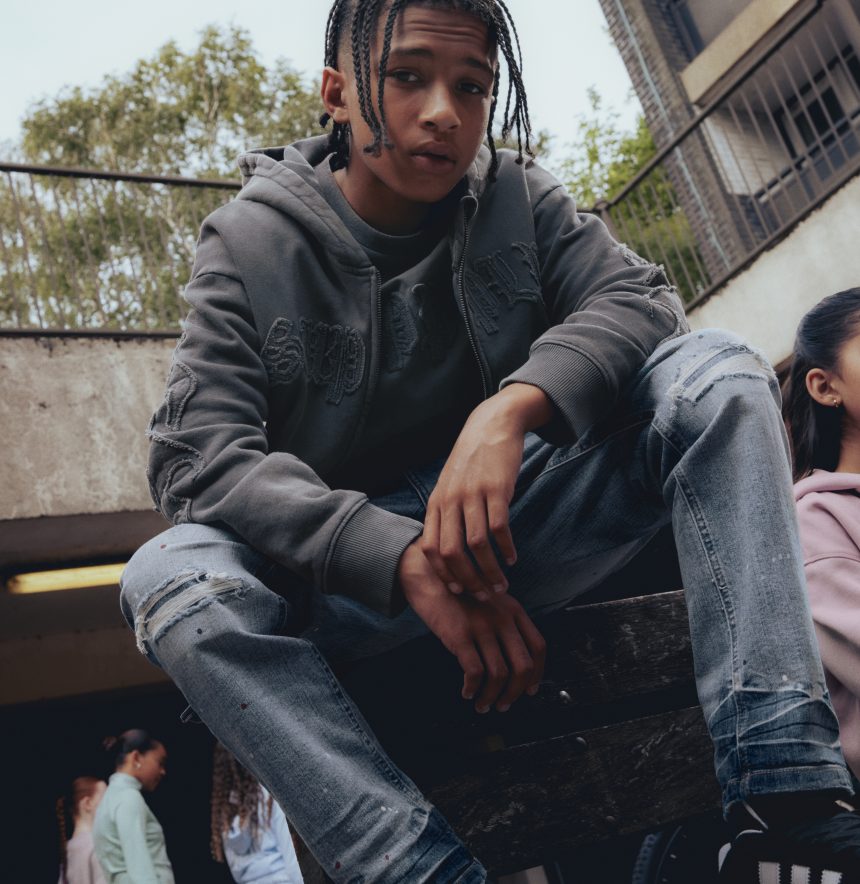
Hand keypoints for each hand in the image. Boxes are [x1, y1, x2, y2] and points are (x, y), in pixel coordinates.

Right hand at [398, 542, 545, 711]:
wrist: (427, 576)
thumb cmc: (457, 592)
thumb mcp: (490, 601)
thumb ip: (505, 623)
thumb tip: (515, 660)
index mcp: (513, 609)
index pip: (538, 647)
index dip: (537, 674)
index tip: (529, 690)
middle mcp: (502, 617)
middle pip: (523, 665)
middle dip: (516, 692)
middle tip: (505, 704)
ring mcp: (482, 626)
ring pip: (499, 674)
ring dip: (492, 696)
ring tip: (483, 704)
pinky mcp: (460, 635)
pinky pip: (474, 672)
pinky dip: (473, 688)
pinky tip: (467, 692)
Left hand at [421, 383, 553, 599]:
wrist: (492, 425)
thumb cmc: (472, 461)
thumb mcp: (449, 485)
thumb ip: (446, 513)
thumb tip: (446, 548)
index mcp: (436, 503)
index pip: (431, 548)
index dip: (443, 574)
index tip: (458, 590)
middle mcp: (450, 500)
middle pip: (451, 552)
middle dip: (467, 580)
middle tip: (483, 595)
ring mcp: (472, 494)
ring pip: (476, 544)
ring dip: (490, 570)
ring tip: (501, 583)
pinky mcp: (497, 488)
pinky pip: (499, 527)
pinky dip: (505, 548)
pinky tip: (512, 558)